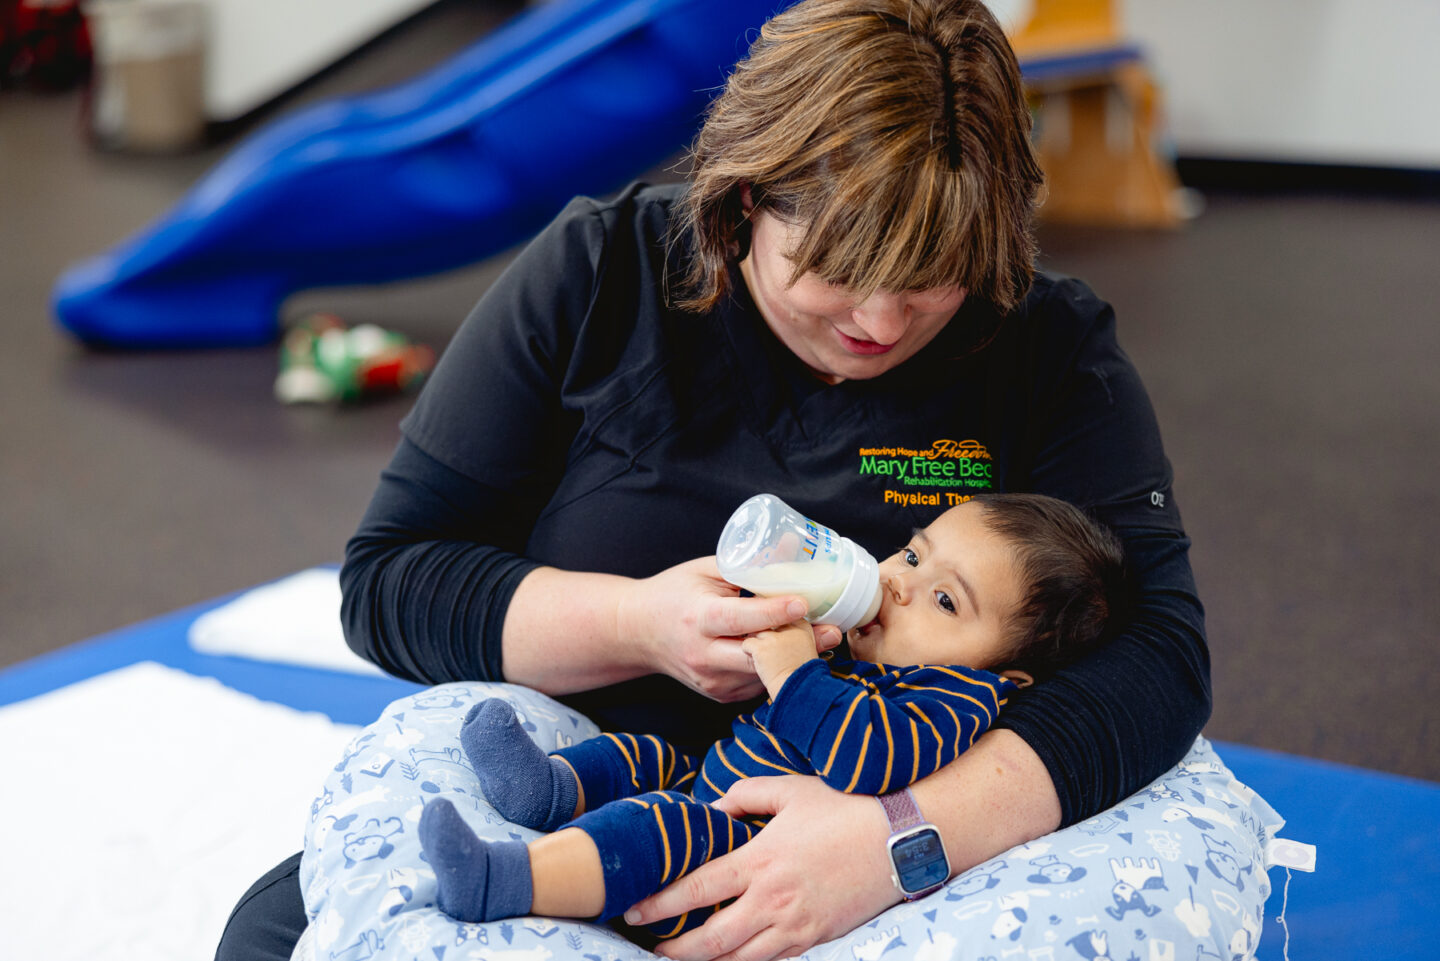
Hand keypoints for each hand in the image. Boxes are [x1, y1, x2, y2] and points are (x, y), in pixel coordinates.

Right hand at [618, 558, 834, 702]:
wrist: (638, 632)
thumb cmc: (673, 594)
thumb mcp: (704, 570)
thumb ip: (747, 563)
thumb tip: (790, 544)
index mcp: (698, 619)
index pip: (741, 619)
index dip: (774, 612)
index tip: (804, 604)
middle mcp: (703, 655)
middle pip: (760, 655)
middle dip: (799, 644)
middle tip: (834, 630)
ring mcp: (711, 681)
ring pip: (764, 673)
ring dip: (794, 657)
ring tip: (822, 637)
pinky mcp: (720, 694)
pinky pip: (758, 682)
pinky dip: (777, 667)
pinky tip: (792, 650)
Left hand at [624, 776, 897, 960]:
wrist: (902, 837)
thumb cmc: (845, 806)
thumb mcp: (789, 788)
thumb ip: (744, 794)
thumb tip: (713, 809)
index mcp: (760, 860)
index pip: (697, 890)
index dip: (660, 904)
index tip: (634, 910)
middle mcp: (773, 900)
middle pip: (712, 940)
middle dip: (676, 950)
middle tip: (653, 948)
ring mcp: (797, 925)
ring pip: (742, 960)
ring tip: (684, 960)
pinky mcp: (819, 938)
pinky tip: (733, 960)